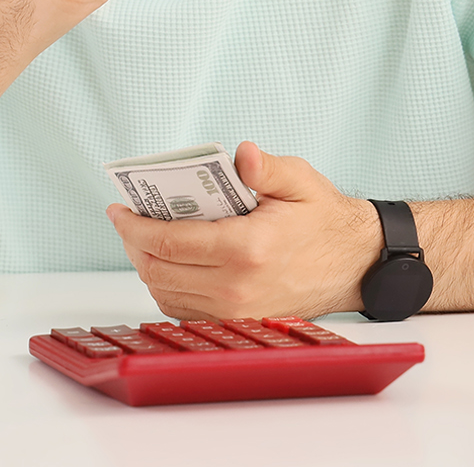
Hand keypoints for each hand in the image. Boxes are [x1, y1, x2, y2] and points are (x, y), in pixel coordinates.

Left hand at [108, 142, 383, 319]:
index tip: (119, 208)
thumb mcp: (300, 181)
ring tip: (142, 237)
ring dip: (146, 264)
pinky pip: (184, 308)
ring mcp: (236, 309)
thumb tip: (241, 154)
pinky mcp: (237, 319)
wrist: (354, 263)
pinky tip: (167, 261)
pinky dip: (166, 285)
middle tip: (126, 219)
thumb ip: (266, 167)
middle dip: (132, 242)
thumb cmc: (324, 220)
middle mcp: (236, 286)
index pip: (169, 242)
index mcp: (248, 248)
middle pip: (158, 269)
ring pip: (165, 292)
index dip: (134, 225)